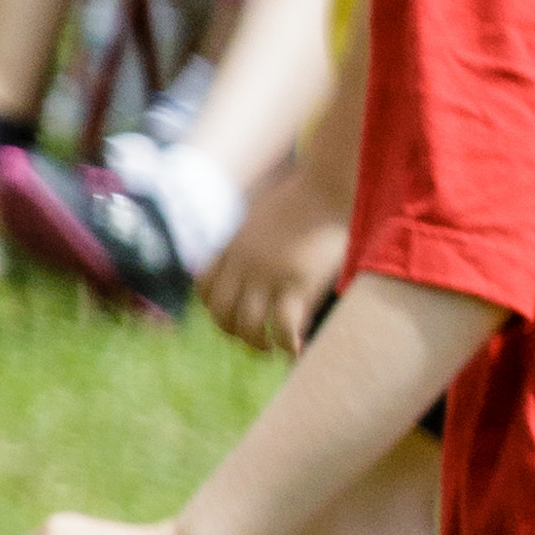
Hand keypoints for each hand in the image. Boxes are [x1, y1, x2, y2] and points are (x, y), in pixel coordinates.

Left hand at [204, 172, 350, 356]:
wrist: (328, 184)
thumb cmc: (304, 197)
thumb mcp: (262, 217)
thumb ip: (250, 240)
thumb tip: (252, 263)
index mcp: (233, 246)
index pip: (205, 288)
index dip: (214, 308)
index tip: (232, 316)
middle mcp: (244, 262)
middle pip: (221, 313)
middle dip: (233, 332)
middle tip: (253, 340)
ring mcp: (269, 273)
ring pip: (247, 326)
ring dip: (257, 344)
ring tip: (272, 349)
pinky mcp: (298, 281)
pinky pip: (282, 326)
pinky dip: (287, 343)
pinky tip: (297, 348)